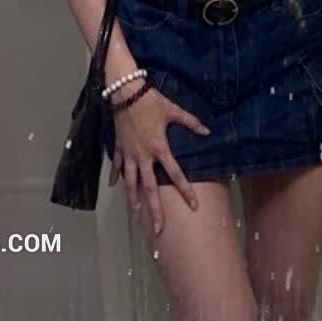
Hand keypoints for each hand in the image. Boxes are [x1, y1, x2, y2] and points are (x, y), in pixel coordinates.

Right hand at [108, 86, 209, 234]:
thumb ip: (191, 122)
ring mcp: (129, 153)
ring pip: (130, 182)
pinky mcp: (119, 147)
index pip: (175, 174)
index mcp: (159, 148)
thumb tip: (207, 130)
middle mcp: (143, 156)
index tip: (194, 205)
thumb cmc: (151, 100)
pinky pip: (117, 165)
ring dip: (133, 199)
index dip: (186, 190)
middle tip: (158, 229)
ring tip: (136, 215)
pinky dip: (116, 175)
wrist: (125, 91)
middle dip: (155, 210)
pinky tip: (114, 186)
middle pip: (150, 188)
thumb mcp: (173, 110)